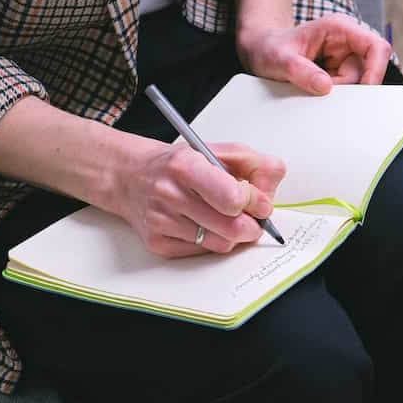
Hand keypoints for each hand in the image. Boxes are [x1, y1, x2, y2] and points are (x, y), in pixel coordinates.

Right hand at [114, 140, 285, 257]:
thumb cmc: (178, 164)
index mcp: (186, 166)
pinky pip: (203, 252)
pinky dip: (213, 241)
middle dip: (252, 225)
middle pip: (232, 228)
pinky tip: (204, 225)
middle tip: (253, 217)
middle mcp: (169, 194)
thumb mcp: (217, 151)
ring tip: (226, 217)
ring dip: (233, 234)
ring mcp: (161, 222)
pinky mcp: (158, 243)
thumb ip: (254, 164)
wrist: (130, 176)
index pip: (233, 198)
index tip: (261, 202)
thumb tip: (272, 189)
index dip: (256, 203)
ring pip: (221, 243)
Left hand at [237, 14, 392, 94]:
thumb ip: (301, 71)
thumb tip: (325, 86)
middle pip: (367, 73)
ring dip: (337, 95)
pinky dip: (332, 98)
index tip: (363, 90)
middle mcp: (348, 43)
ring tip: (308, 87)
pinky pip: (346, 93)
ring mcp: (345, 60)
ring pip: (356, 87)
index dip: (376, 70)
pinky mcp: (340, 75)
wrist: (260, 52)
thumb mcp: (279, 59)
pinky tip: (312, 90)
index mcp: (340, 29)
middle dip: (346, 88)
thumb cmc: (269, 48)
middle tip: (316, 89)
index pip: (376, 47)